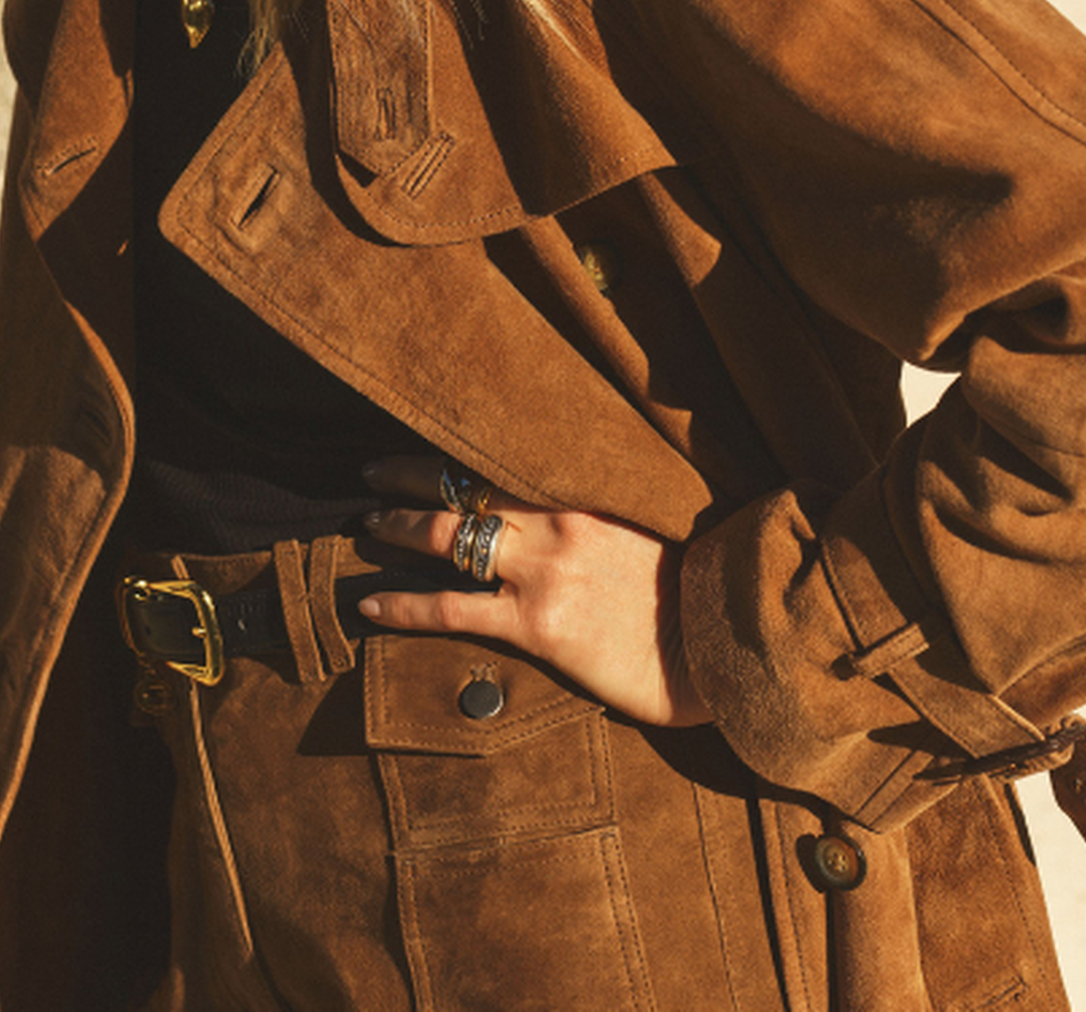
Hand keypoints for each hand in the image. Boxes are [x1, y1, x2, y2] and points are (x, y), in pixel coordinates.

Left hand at [357, 455, 709, 727]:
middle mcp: (555, 520)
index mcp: (581, 491)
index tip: (420, 441)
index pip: (499, 456)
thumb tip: (563, 503)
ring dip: (397, 528)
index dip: (452, 448)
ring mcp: (543, 571)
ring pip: (447, 536)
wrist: (721, 645)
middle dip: (407, 478)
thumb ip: (598, 510)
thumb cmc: (693, 590)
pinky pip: (452, 608)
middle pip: (460, 484)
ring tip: (365, 527)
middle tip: (370, 472)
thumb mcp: (646, 527)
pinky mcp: (537, 625)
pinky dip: (404, 604)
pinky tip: (371, 604)